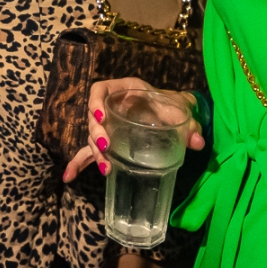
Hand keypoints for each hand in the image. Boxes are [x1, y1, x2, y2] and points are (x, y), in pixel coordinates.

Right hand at [61, 77, 206, 183]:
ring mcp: (108, 125)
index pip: (99, 90)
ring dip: (95, 153)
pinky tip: (68, 177)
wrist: (174, 114)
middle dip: (96, 133)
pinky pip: (89, 151)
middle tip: (107, 147)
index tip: (101, 116)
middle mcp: (111, 106)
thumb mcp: (180, 112)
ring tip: (106, 168)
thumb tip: (198, 142)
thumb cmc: (173, 107)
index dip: (95, 101)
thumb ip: (189, 125)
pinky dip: (79, 163)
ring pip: (92, 137)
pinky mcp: (109, 141)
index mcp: (124, 90)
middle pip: (93, 117)